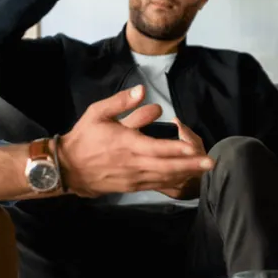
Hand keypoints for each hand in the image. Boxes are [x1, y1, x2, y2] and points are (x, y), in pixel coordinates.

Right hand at [58, 85, 213, 197]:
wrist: (67, 167)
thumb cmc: (84, 137)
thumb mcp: (98, 112)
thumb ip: (122, 102)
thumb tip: (143, 90)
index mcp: (127, 144)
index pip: (157, 148)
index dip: (177, 149)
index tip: (194, 148)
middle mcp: (133, 163)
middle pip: (166, 166)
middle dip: (190, 165)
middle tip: (210, 163)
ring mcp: (133, 178)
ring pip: (163, 178)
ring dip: (184, 175)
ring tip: (202, 171)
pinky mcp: (131, 187)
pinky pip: (155, 186)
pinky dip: (171, 183)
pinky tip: (183, 179)